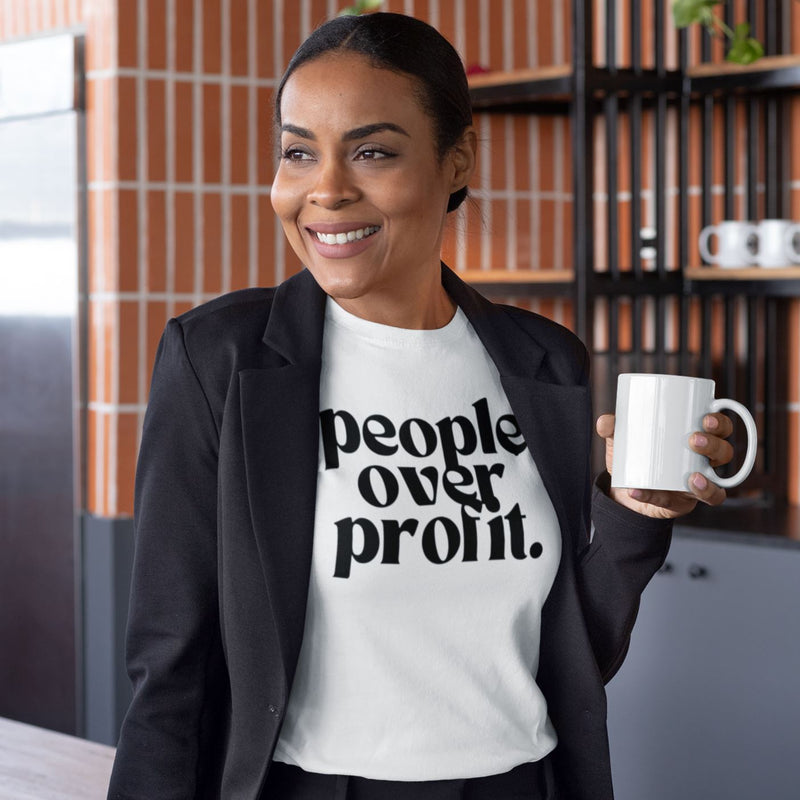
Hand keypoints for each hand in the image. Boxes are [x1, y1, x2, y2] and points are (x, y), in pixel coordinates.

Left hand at [595, 413, 733, 519]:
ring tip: (691, 477)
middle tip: (694, 440)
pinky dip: (656, 498)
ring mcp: (696, 484)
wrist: (624, 487)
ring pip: (716, 485)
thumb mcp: (622, 440)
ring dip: (707, 482)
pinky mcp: (680, 503)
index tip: (707, 419)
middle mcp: (703, 462)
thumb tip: (605, 421)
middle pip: (724, 453)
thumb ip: (613, 428)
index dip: (720, 423)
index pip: (720, 428)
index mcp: (694, 438)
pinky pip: (678, 505)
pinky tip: (639, 491)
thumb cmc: (634, 456)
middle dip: (714, 446)